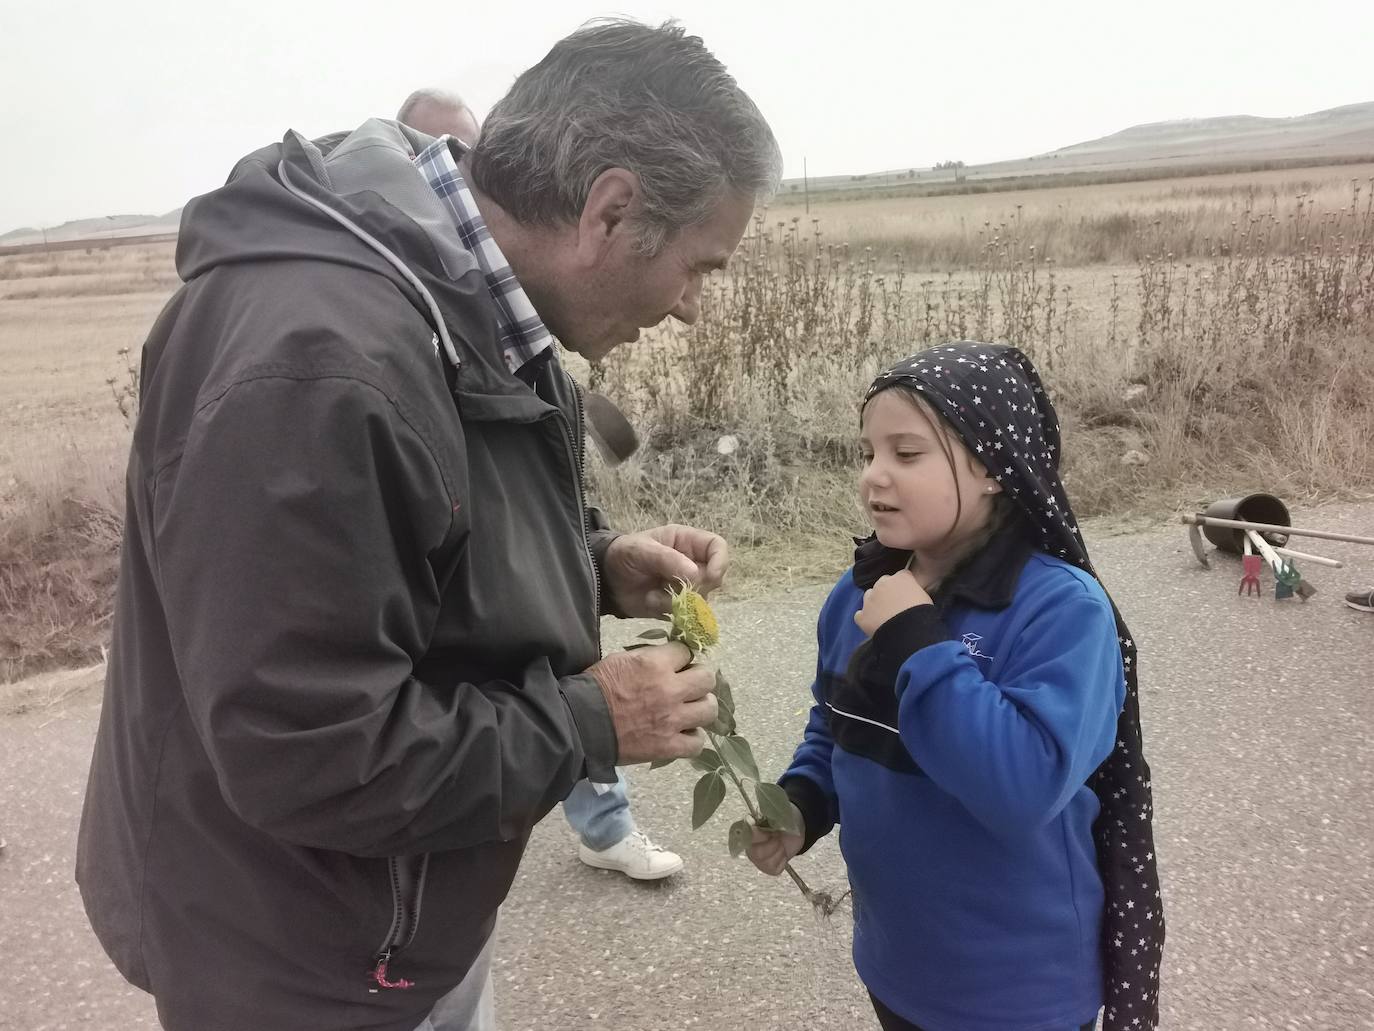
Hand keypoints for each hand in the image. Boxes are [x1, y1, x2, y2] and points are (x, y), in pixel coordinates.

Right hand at [586, 642, 717, 763]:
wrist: (579, 724)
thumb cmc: (594, 689)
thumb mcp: (620, 660)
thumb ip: (648, 659)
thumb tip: (666, 661)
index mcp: (655, 664)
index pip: (686, 651)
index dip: (681, 657)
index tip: (676, 664)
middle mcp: (670, 690)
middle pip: (707, 678)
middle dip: (699, 679)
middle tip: (689, 685)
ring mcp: (672, 720)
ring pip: (709, 710)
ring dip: (701, 707)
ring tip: (691, 709)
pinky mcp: (668, 746)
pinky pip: (697, 743)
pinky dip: (692, 738)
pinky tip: (683, 733)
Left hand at [603, 524, 728, 617]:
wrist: (606, 580)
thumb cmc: (624, 555)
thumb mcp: (641, 550)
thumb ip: (667, 559)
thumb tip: (695, 573)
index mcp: (687, 542)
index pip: (717, 547)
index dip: (720, 561)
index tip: (710, 577)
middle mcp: (692, 563)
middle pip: (714, 577)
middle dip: (695, 586)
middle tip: (670, 585)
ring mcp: (686, 586)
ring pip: (701, 598)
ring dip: (678, 599)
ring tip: (653, 594)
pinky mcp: (677, 604)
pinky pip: (686, 613)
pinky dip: (669, 610)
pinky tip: (651, 601)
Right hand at [746, 811, 803, 875]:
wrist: (795, 830)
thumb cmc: (784, 821)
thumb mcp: (776, 814)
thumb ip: (762, 817)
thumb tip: (748, 820)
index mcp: (748, 831)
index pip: (746, 837)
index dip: (760, 836)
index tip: (772, 832)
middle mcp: (749, 847)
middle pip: (757, 853)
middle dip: (773, 845)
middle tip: (778, 837)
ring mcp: (757, 859)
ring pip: (766, 863)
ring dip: (779, 852)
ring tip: (781, 844)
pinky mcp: (767, 868)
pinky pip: (773, 869)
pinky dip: (782, 861)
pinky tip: (782, 853)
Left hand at [854, 570, 930, 636]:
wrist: (908, 632)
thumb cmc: (922, 614)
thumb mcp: (925, 597)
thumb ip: (914, 591)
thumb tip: (911, 594)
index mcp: (900, 578)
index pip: (902, 576)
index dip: (904, 586)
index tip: (908, 595)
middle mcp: (882, 584)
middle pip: (882, 584)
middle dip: (887, 592)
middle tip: (895, 606)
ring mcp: (869, 599)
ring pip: (869, 597)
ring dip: (874, 604)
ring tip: (884, 617)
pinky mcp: (862, 616)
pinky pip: (860, 615)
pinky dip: (865, 619)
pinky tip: (873, 626)